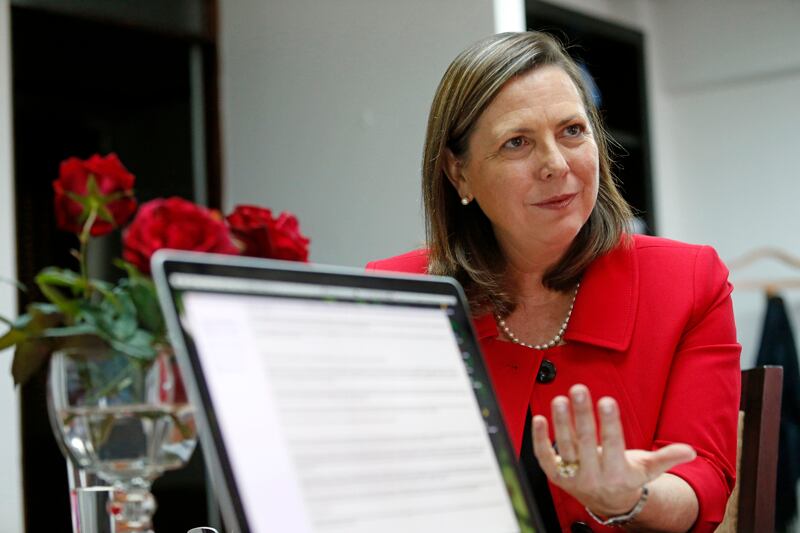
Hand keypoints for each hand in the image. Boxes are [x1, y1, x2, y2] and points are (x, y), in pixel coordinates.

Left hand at [532, 384, 696, 516]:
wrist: (608, 504)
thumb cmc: (627, 478)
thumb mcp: (648, 469)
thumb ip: (667, 458)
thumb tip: (689, 451)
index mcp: (619, 473)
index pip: (613, 444)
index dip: (609, 423)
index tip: (606, 400)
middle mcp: (594, 475)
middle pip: (586, 441)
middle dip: (582, 414)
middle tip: (578, 389)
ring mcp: (573, 475)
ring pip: (564, 446)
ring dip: (560, 422)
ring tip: (559, 399)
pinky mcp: (555, 475)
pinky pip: (544, 457)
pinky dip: (539, 439)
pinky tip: (538, 418)